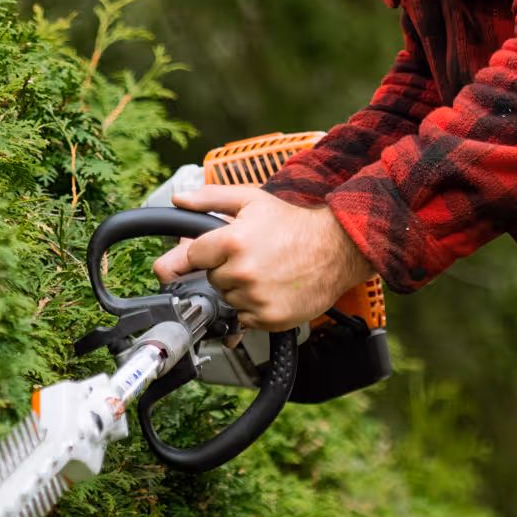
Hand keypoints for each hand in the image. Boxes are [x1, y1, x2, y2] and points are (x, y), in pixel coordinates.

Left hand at [149, 183, 374, 330]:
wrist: (337, 248)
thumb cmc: (295, 224)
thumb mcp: (252, 200)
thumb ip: (211, 198)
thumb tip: (180, 199)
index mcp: (232, 240)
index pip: (189, 257)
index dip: (190, 257)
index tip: (179, 267)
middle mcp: (241, 272)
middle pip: (210, 278)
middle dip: (224, 269)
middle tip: (249, 257)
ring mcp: (255, 298)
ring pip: (227, 299)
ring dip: (238, 289)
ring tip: (264, 273)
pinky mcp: (269, 318)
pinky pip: (244, 318)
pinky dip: (252, 308)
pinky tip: (270, 290)